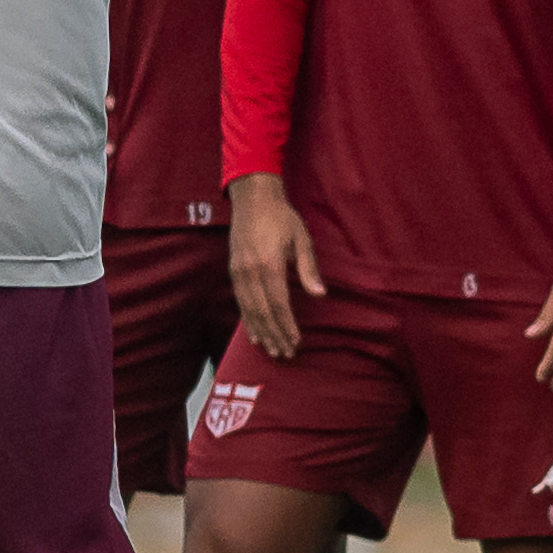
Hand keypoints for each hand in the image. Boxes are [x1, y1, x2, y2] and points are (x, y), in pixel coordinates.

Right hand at [224, 176, 323, 362]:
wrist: (253, 198)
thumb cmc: (282, 217)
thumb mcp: (301, 239)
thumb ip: (308, 268)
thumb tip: (319, 294)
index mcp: (269, 264)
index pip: (279, 304)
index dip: (287, 326)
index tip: (296, 342)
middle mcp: (250, 271)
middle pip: (262, 312)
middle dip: (274, 335)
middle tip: (285, 353)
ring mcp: (239, 272)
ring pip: (249, 310)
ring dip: (261, 332)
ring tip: (271, 350)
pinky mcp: (234, 271)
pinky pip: (240, 302)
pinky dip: (247, 320)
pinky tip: (254, 334)